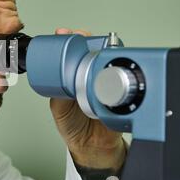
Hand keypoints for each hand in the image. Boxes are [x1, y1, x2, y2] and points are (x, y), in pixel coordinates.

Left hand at [50, 28, 125, 170]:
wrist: (94, 146)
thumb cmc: (74, 126)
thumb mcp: (59, 108)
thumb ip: (59, 95)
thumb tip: (60, 83)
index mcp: (69, 77)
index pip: (69, 54)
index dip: (66, 41)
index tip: (62, 33)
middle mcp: (86, 75)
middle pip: (89, 49)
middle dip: (85, 37)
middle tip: (78, 34)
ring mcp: (103, 80)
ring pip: (105, 57)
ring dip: (102, 46)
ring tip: (95, 42)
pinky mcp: (118, 89)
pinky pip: (119, 74)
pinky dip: (118, 63)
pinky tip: (113, 58)